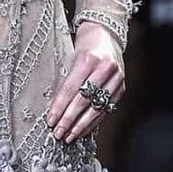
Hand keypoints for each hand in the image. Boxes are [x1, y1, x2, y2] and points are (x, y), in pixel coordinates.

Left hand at [46, 23, 123, 142]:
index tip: (50, 120)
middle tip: (58, 133)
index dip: (60, 107)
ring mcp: (116, 79)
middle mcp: (105, 69)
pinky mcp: (122, 88)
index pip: (71, 89)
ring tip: (69, 136)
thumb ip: (66, 80)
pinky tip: (82, 130)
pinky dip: (93, 122)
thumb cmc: (85, 47)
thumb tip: (53, 108)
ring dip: (81, 125)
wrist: (106, 35)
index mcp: (89, 59)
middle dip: (69, 120)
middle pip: (84, 101)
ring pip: (96, 108)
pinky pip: (106, 110)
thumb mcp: (71, 57)